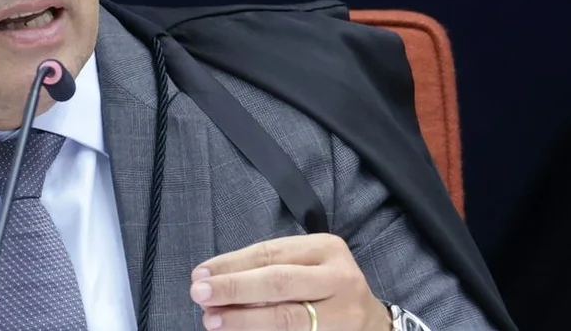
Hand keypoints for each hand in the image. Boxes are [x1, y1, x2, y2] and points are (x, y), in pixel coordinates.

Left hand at [188, 234, 391, 329]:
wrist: (371, 321)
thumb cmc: (324, 285)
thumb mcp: (303, 263)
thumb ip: (264, 268)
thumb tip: (211, 279)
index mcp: (326, 248)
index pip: (270, 254)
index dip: (231, 265)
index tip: (199, 274)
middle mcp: (340, 279)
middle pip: (280, 283)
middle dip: (235, 288)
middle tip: (200, 295)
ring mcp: (344, 314)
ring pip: (287, 318)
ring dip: (243, 319)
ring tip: (213, 320)